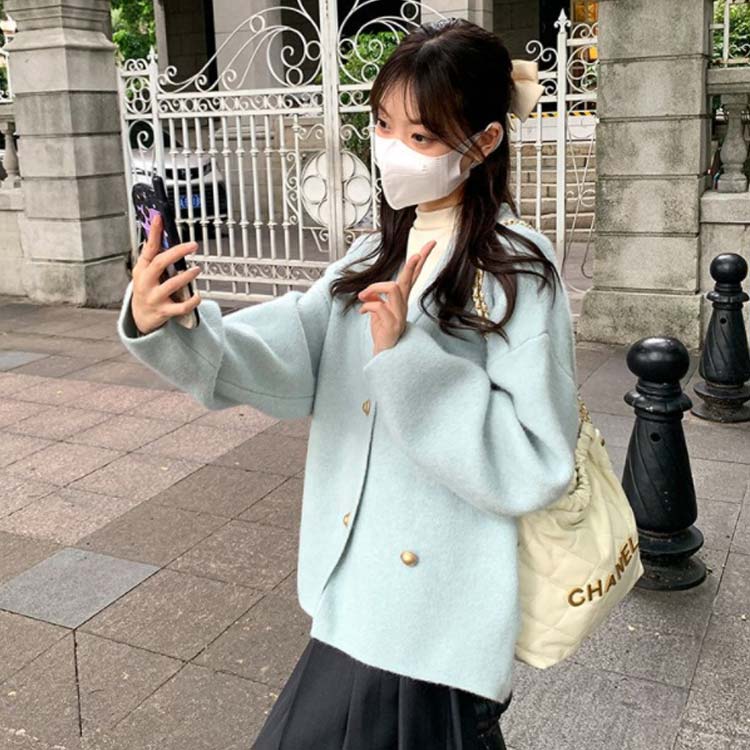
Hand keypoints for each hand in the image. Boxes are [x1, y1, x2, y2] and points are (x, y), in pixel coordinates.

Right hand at [131, 212, 202, 334]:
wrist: (141, 317)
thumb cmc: (147, 289)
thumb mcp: (145, 271)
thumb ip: (154, 256)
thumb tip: (164, 234)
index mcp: (142, 269)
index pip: (148, 248)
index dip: (154, 232)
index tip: (159, 218)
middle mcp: (146, 282)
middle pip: (160, 263)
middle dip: (177, 252)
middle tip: (193, 245)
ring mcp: (155, 297)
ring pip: (172, 284)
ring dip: (187, 276)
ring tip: (197, 269)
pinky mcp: (164, 311)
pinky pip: (181, 307)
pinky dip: (192, 300)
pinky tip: (198, 295)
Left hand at [357, 240, 436, 355]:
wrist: (383, 352)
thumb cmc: (382, 330)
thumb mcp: (375, 309)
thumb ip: (375, 296)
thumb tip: (368, 291)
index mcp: (401, 299)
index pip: (413, 276)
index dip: (421, 260)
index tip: (430, 244)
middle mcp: (403, 305)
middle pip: (408, 279)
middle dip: (413, 264)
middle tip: (418, 253)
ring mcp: (399, 314)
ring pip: (392, 288)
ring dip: (374, 288)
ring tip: (364, 296)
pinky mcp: (393, 324)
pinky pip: (379, 305)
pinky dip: (367, 306)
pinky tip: (362, 312)